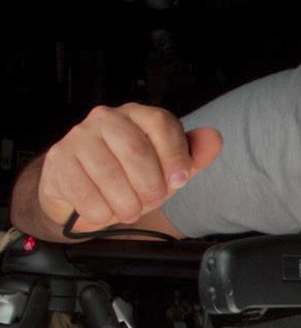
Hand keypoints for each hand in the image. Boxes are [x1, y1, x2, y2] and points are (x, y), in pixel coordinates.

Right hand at [39, 103, 222, 232]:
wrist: (84, 191)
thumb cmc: (131, 177)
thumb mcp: (168, 169)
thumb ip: (194, 156)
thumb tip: (214, 138)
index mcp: (139, 116)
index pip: (162, 124)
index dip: (175, 157)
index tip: (179, 182)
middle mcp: (107, 118)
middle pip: (136, 150)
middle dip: (151, 186)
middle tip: (152, 201)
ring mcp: (79, 137)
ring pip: (109, 174)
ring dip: (126, 203)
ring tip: (130, 210)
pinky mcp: (59, 160)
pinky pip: (85, 192)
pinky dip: (101, 212)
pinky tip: (105, 211)